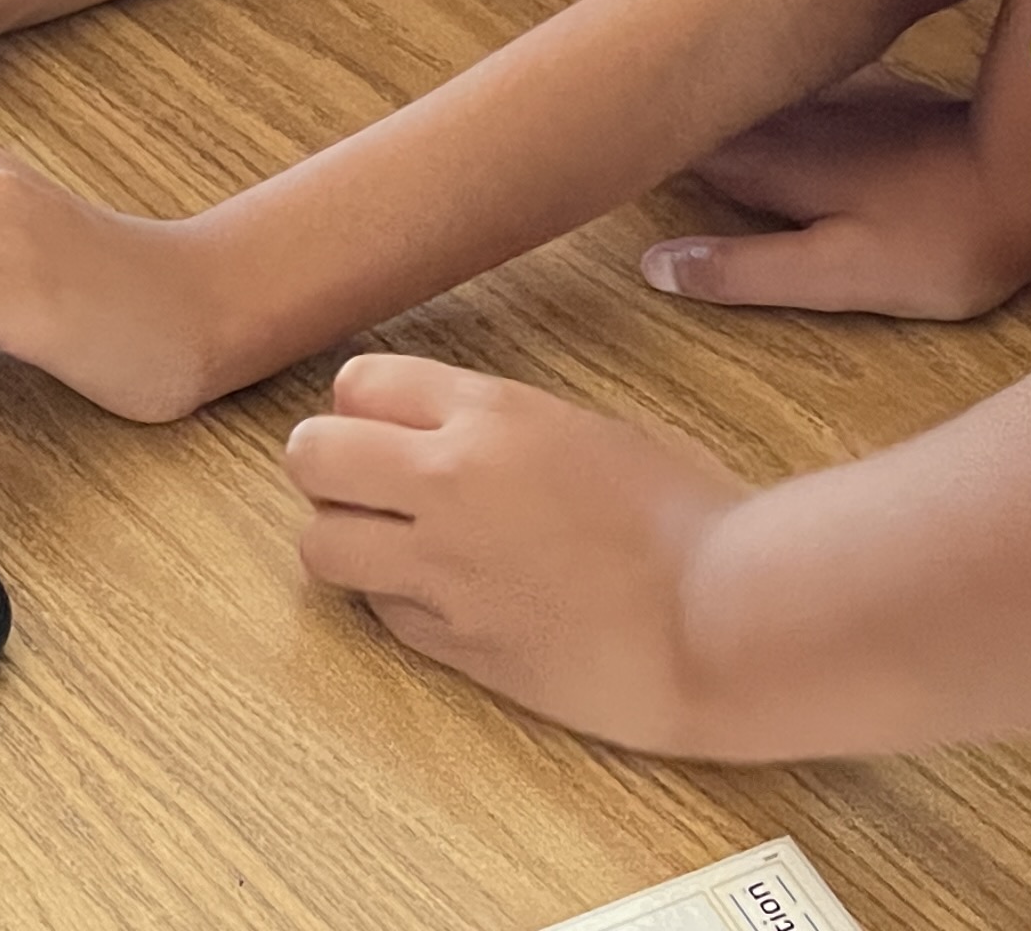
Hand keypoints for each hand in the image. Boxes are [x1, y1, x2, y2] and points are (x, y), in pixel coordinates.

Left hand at [285, 355, 742, 748]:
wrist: (721, 619)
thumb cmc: (684, 517)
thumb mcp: (589, 429)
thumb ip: (503, 425)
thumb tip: (445, 433)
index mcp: (490, 415)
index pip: (357, 384)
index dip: (362, 406)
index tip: (382, 425)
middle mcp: (449, 483)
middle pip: (310, 456)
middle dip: (325, 466)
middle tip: (362, 484)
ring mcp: (445, 570)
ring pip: (320, 545)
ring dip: (344, 540)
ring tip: (390, 546)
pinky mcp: (456, 645)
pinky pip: (381, 614)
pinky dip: (395, 604)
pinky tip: (444, 598)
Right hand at [643, 74, 1030, 321]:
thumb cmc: (941, 240)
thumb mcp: (838, 276)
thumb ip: (746, 271)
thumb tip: (656, 264)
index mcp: (775, 164)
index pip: (682, 141)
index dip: (636, 130)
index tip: (586, 123)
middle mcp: (796, 117)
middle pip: (712, 98)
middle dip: (667, 93)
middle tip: (611, 87)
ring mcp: (840, 95)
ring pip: (756, 78)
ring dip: (716, 74)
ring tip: (672, 69)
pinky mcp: (882, 87)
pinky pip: (807, 66)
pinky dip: (776, 63)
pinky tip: (770, 61)